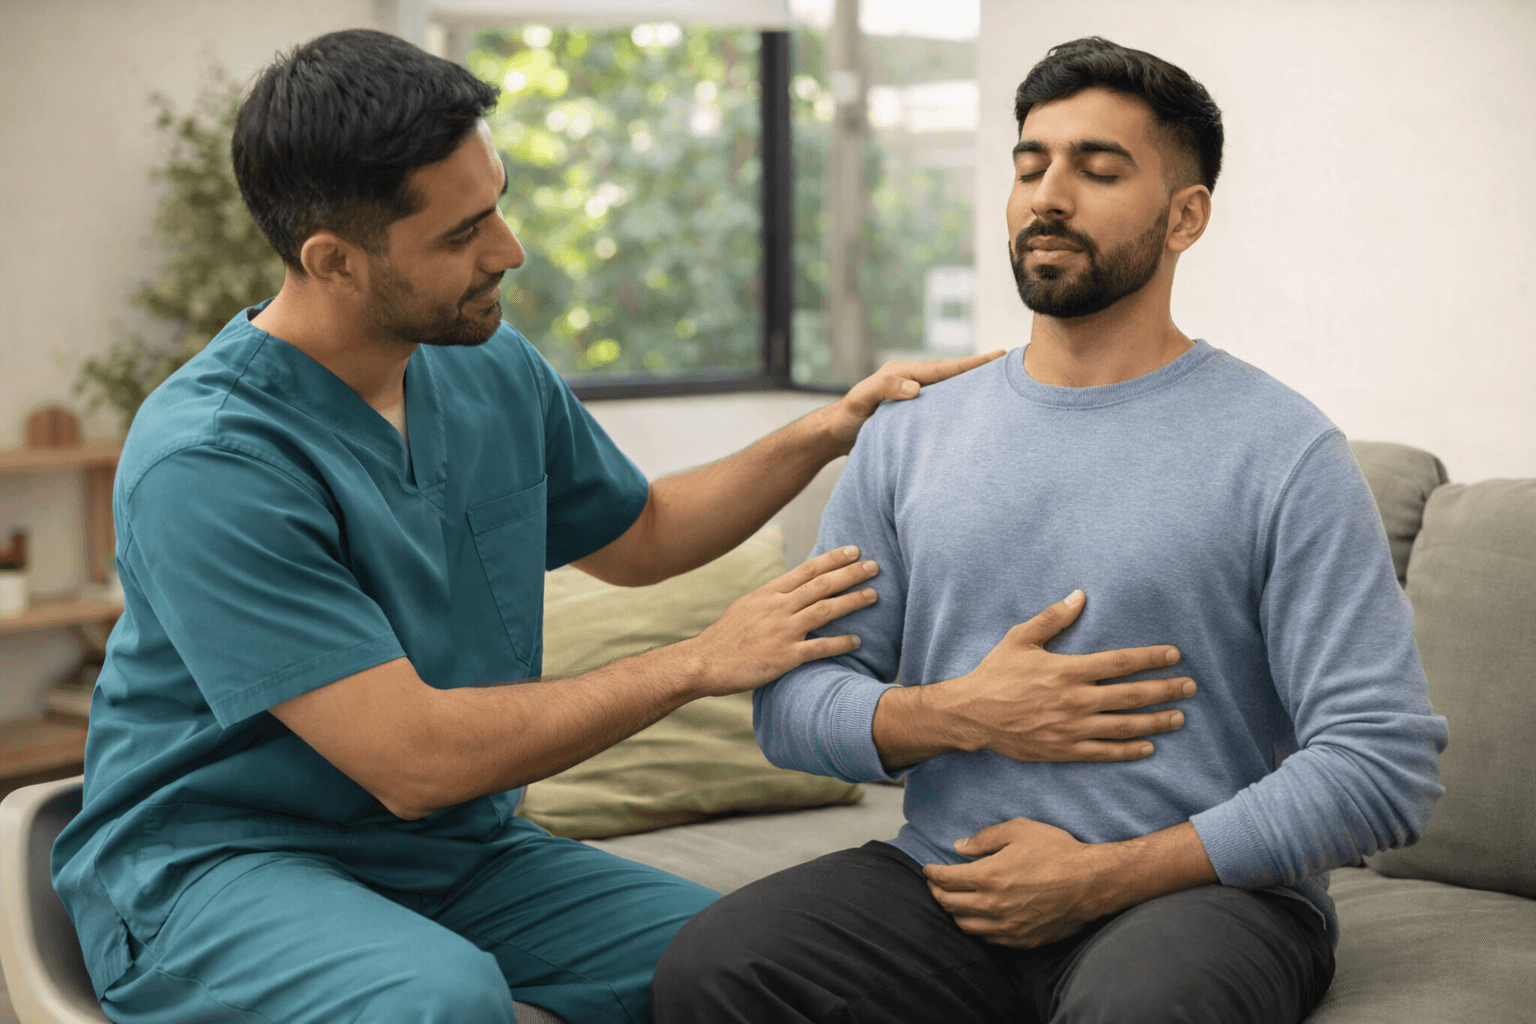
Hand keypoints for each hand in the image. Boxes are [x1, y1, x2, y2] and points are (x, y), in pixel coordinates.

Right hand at [683, 546, 879, 695]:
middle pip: (821, 585)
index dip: (833, 559)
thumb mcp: (746, 606)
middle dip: (851, 573)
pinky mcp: (785, 656)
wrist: (705, 662)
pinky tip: (858, 641)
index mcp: (769, 593)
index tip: (854, 550)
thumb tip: (791, 590)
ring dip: (852, 601)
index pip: (807, 569)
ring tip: (874, 595)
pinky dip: (840, 643)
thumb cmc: (725, 637)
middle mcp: (778, 607)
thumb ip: (771, 597)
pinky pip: (820, 647)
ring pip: (825, 610)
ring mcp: (782, 631)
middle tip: (874, 565)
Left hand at [823, 351, 1006, 453]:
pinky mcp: (914, 415)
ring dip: (972, 387)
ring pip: (950, 391)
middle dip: (980, 370)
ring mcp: (915, 398)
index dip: (972, 364)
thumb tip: (916, 388)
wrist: (834, 436)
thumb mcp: (862, 400)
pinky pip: (942, 407)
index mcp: (905, 374)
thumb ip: (885, 390)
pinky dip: (959, 405)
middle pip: (953, 375)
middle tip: (1011, 363)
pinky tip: (973, 412)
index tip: (998, 356)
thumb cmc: (847, 418)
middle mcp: (913, 382)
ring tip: (1001, 385)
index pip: (945, 368)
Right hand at [923, 590, 1196, 762]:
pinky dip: (1128, 750)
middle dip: (1165, 690)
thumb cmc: (996, 673)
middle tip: (1190, 687)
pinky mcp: (1064, 750)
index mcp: (1068, 670)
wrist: (973, 714)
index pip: (1120, 663)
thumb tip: (1080, 596)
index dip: (1150, 658)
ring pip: (1124, 726)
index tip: (1174, 655)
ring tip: (1179, 718)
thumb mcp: (1020, 638)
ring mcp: (1072, 728)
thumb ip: (1053, 618)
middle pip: (1131, 695)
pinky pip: (1104, 752)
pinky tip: (1148, 747)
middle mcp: (1075, 700)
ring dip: (1155, 721)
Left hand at [925, 817, 1104, 946]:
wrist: (1091, 883)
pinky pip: (987, 938)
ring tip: (953, 900)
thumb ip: (985, 838)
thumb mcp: (1019, 830)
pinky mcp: (1021, 940)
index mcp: (989, 877)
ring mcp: (1007, 927)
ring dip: (953, 913)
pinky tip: (977, 916)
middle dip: (937, 892)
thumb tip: (960, 847)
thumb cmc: (1057, 852)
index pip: (946, 880)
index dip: (932, 874)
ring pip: (965, 926)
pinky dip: (975, 927)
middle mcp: (993, 906)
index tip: (928, 869)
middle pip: (950, 904)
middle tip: (935, 884)